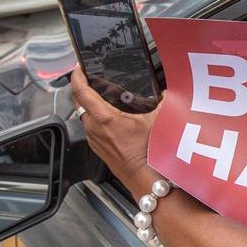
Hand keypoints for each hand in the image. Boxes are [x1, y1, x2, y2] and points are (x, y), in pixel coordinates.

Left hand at [70, 68, 163, 197]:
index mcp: (104, 118)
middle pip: (81, 102)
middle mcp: (94, 128)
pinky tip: (112, 119)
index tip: (78, 69)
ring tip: (106, 99)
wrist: (144, 177)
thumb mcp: (156, 121)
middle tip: (94, 80)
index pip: (81, 91)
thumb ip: (162, 102)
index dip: (77, 77)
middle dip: (85, 89)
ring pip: (86, 115)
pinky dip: (97, 119)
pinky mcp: (97, 147)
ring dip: (92, 105)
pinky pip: (92, 127)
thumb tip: (168, 93)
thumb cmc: (147, 153)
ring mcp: (94, 138)